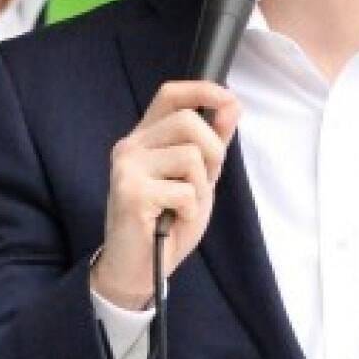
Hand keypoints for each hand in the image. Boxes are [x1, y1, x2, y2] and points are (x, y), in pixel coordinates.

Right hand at [90, 80, 240, 309]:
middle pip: (189, 122)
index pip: (170, 94)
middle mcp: (131, 146)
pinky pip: (185, 191)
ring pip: (190, 156)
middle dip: (213, 153)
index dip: (202, 90)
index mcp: (145, 138)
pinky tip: (174, 221)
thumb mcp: (199, 179)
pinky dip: (190, 211)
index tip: (229, 99)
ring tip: (182, 206)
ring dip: (200, 188)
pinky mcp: (130, 192)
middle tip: (203, 184)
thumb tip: (232, 105)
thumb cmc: (168, 222)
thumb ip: (212, 143)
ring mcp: (127, 168)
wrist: (139, 269)